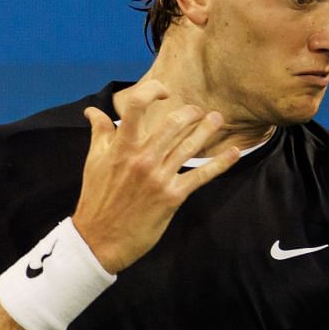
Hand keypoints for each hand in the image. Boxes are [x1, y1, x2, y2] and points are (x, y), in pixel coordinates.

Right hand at [71, 80, 241, 272]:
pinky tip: (234, 152)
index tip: (164, 92)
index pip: (137, 107)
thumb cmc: (96, 199)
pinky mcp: (173, 196)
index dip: (153, 91)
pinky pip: (201, 175)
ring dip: (207, 129)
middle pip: (173, 124)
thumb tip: (94, 112)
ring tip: (218, 119)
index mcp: (121, 147)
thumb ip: (100, 133)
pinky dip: (220, 163)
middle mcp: (142, 158)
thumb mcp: (94, 162)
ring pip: (190, 146)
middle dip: (190, 113)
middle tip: (199, 111)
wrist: (100, 238)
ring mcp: (159, 177)